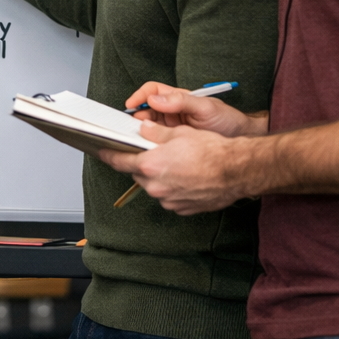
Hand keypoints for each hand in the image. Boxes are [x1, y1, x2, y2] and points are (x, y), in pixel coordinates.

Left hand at [99, 122, 251, 214]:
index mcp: (150, 166)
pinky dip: (172, 186)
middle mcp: (156, 186)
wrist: (237, 171)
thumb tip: (142, 129)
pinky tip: (185, 176)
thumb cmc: (211, 151)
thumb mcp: (179, 133)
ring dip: (158, 175)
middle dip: (141, 162)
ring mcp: (169, 200)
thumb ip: (155, 133)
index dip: (108, 155)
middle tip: (151, 152)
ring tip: (175, 163)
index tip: (100, 151)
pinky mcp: (182, 208)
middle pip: (138, 173)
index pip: (119, 161)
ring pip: (154, 186)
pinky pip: (169, 196)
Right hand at [123, 82, 265, 136]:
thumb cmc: (227, 120)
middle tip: (131, 127)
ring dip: (141, 132)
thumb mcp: (206, 107)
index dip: (139, 96)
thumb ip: (181, 101)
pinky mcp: (174, 142)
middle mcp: (171, 111)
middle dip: (136, 117)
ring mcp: (172, 127)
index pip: (151, 91)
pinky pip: (157, 141)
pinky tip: (150, 148)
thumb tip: (155, 99)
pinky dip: (150, 144)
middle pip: (145, 110)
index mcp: (177, 98)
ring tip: (138, 139)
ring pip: (148, 127)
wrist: (241, 141)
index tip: (131, 105)